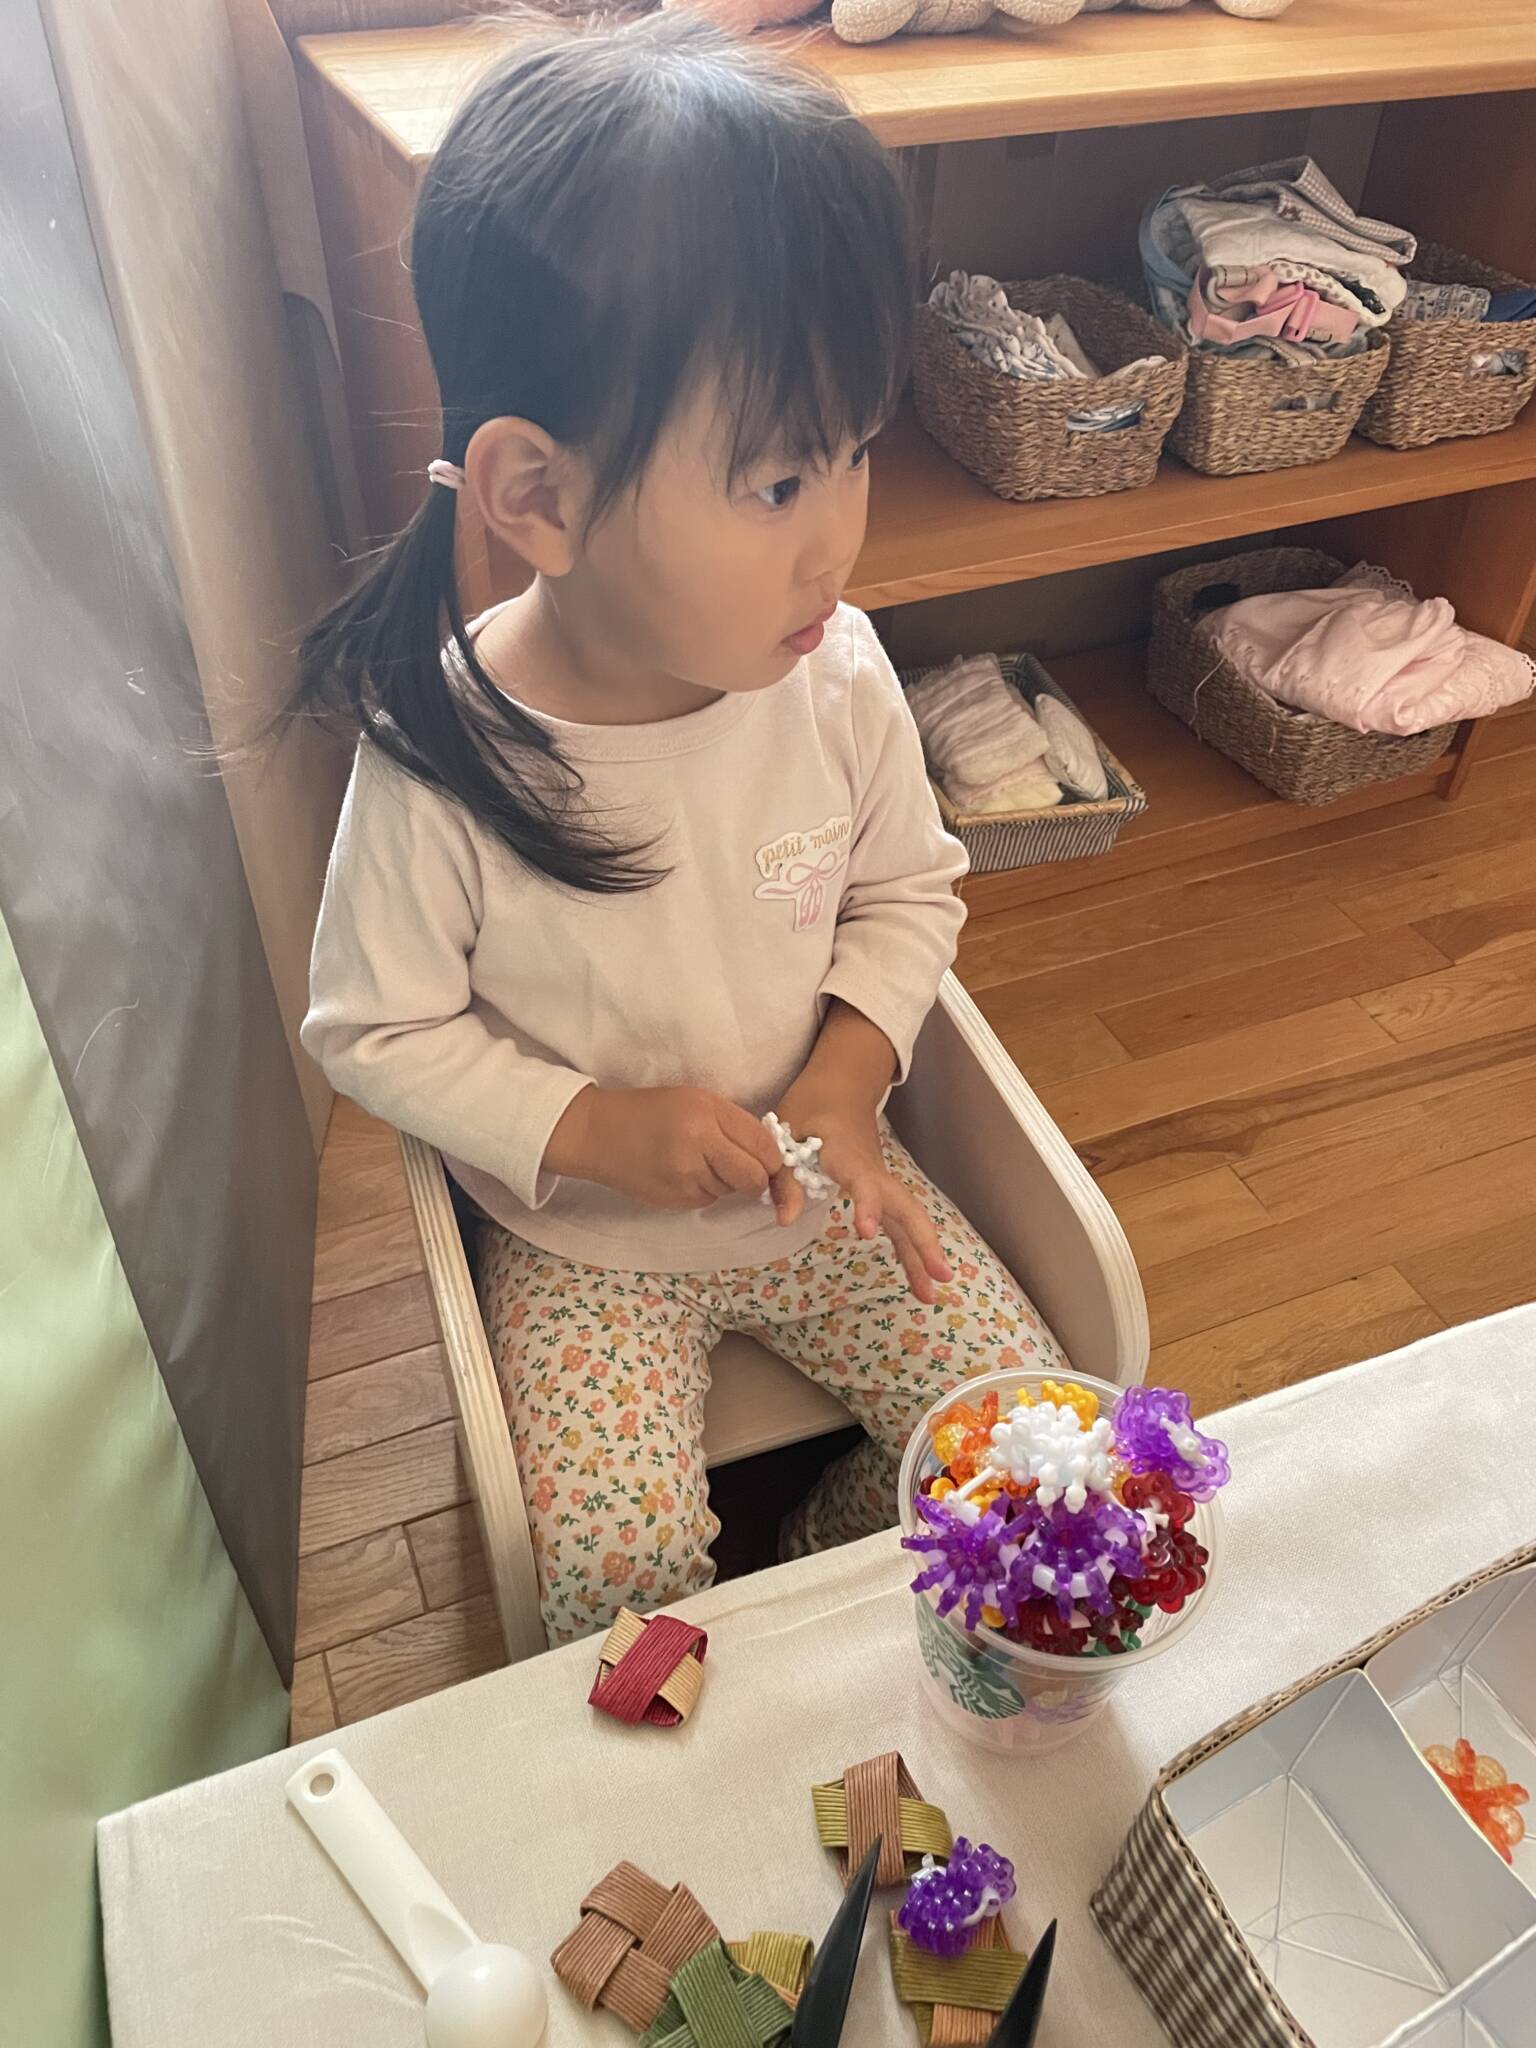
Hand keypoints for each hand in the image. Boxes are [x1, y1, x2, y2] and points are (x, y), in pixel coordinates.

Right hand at [545, 1085, 787, 1213]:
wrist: (598, 1133)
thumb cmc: (651, 1111)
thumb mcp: (696, 1100)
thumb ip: (734, 1124)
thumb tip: (769, 1155)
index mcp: (707, 1112)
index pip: (764, 1146)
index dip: (772, 1157)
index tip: (766, 1156)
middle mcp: (699, 1145)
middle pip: (753, 1178)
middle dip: (756, 1177)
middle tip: (740, 1165)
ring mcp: (685, 1178)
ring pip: (731, 1191)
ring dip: (726, 1181)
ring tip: (697, 1160)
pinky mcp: (674, 1200)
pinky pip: (708, 1199)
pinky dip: (705, 1190)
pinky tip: (682, 1173)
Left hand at [772, 1091, 952, 1304]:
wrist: (841, 1084)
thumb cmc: (812, 1106)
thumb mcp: (787, 1133)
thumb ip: (786, 1177)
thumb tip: (786, 1220)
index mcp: (847, 1154)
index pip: (863, 1182)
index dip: (867, 1205)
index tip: (866, 1232)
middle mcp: (873, 1170)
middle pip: (904, 1206)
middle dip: (921, 1242)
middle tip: (938, 1278)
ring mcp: (881, 1181)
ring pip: (906, 1218)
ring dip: (919, 1255)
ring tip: (930, 1296)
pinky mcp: (880, 1189)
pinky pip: (898, 1221)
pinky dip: (908, 1249)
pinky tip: (917, 1277)